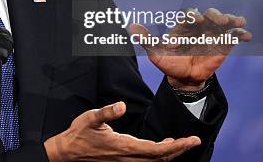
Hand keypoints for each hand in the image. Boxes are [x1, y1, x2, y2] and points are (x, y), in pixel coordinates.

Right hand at [43, 101, 200, 160]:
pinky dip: (159, 154)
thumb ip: (107, 112)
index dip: (176, 147)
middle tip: (194, 141)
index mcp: (124, 146)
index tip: (191, 140)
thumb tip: (122, 105)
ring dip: (170, 153)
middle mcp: (128, 157)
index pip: (157, 150)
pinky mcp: (122, 159)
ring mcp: (126, 160)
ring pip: (155, 161)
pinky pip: (147, 160)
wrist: (68, 151)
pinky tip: (163, 146)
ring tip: (182, 143)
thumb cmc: (79, 133)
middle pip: (161, 158)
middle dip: (179, 150)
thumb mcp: (91, 118)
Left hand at [129, 8, 251, 89]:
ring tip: (238, 21)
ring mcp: (213, 33)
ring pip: (224, 22)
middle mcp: (200, 26)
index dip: (193, 15)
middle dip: (215, 14)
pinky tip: (247, 36)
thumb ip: (147, 40)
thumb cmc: (169, 62)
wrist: (184, 78)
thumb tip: (132, 28)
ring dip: (231, 19)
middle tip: (220, 19)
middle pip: (209, 15)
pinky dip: (241, 34)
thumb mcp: (156, 53)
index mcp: (184, 25)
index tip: (195, 19)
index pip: (190, 15)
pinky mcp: (224, 43)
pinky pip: (234, 36)